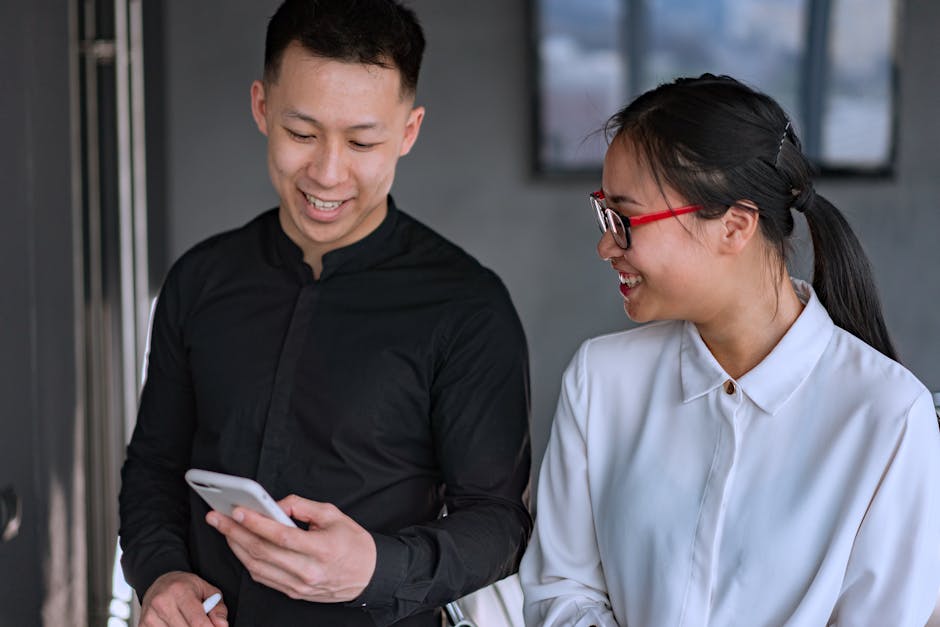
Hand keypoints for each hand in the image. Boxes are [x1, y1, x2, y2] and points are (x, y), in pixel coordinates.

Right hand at [139, 570, 227, 626]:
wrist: (160, 582)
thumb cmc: (186, 587)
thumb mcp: (207, 590)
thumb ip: (217, 608)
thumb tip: (222, 626)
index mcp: (180, 591)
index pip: (197, 621)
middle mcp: (162, 603)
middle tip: (204, 626)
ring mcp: (149, 616)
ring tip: (187, 622)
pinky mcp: (142, 625)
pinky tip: (177, 625)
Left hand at [206, 495, 376, 602]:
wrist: (369, 575)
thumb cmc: (353, 544)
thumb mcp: (333, 515)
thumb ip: (302, 507)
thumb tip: (276, 505)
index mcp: (321, 550)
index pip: (280, 536)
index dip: (255, 523)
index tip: (237, 511)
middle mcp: (307, 571)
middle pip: (262, 552)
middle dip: (234, 533)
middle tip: (217, 518)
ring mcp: (299, 585)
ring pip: (257, 567)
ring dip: (236, 548)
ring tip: (224, 530)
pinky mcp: (294, 593)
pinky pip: (264, 578)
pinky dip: (248, 562)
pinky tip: (240, 548)